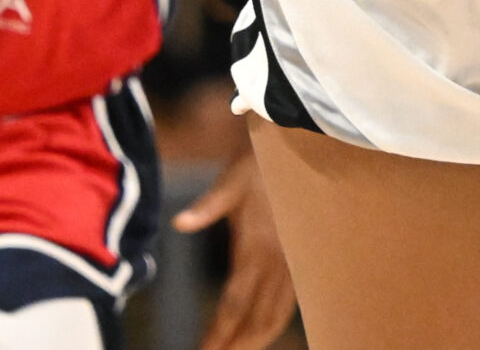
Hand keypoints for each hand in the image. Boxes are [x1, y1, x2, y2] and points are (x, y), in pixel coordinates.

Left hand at [173, 147, 297, 349]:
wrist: (297, 148)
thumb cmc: (258, 163)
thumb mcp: (230, 181)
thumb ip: (207, 206)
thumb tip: (180, 223)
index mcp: (256, 247)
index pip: (234, 303)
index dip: (218, 333)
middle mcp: (277, 262)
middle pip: (257, 319)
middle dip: (237, 345)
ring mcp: (292, 263)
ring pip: (276, 315)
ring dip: (256, 338)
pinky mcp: (299, 260)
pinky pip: (289, 302)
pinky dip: (274, 322)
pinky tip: (262, 330)